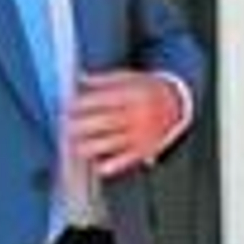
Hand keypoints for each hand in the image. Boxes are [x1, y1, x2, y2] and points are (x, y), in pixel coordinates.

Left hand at [69, 70, 183, 178]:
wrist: (178, 104)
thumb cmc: (148, 90)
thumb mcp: (130, 78)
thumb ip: (104, 80)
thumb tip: (80, 79)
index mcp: (134, 94)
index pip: (102, 100)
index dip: (81, 104)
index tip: (66, 108)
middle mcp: (138, 115)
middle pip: (104, 122)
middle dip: (81, 126)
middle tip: (65, 128)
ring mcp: (142, 134)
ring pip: (111, 143)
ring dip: (89, 147)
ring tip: (75, 147)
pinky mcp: (145, 149)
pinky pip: (125, 161)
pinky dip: (110, 166)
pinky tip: (97, 166)